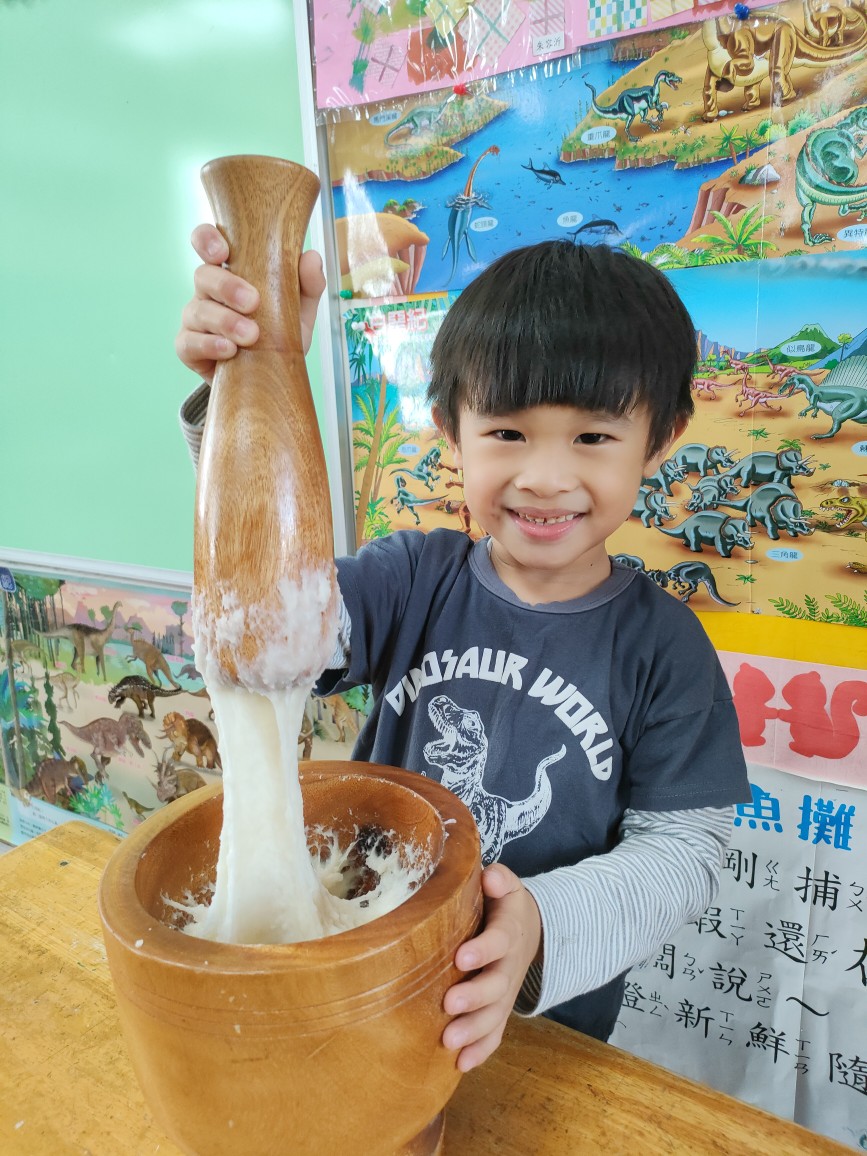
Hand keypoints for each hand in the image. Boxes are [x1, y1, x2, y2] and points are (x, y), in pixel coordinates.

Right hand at [174, 223, 326, 382]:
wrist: (268, 381)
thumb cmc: (277, 337)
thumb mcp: (300, 312)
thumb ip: (308, 285)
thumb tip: (312, 257)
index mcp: (230, 272)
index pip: (207, 243)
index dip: (208, 240)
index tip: (223, 252)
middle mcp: (207, 291)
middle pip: (202, 275)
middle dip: (226, 286)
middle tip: (253, 302)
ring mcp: (195, 320)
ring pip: (198, 311)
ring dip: (225, 321)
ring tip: (250, 336)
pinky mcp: (188, 349)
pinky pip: (189, 343)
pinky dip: (210, 345)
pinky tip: (229, 350)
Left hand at [442, 863, 541, 1071]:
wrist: (529, 930)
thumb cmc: (503, 905)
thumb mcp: (506, 886)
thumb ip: (500, 879)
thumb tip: (490, 878)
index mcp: (508, 932)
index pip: (499, 941)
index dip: (483, 950)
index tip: (461, 957)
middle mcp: (509, 965)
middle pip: (497, 985)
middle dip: (475, 998)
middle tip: (449, 1004)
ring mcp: (506, 992)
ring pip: (495, 1015)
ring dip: (474, 1030)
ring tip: (449, 1041)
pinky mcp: (500, 1009)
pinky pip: (495, 1033)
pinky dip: (481, 1050)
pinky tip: (461, 1065)